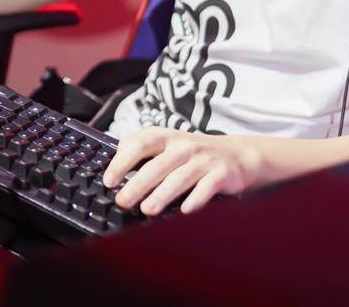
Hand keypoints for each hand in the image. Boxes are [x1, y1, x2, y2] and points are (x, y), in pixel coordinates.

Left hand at [101, 127, 264, 216]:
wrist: (239, 155)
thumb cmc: (194, 154)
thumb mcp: (168, 145)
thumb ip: (142, 152)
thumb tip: (113, 169)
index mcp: (166, 138)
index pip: (139, 144)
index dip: (122, 162)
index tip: (109, 181)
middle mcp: (184, 146)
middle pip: (157, 165)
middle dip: (137, 184)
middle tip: (122, 201)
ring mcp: (204, 160)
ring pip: (180, 177)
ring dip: (162, 194)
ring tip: (147, 210)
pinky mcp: (223, 174)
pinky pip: (208, 187)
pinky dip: (196, 198)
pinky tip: (185, 210)